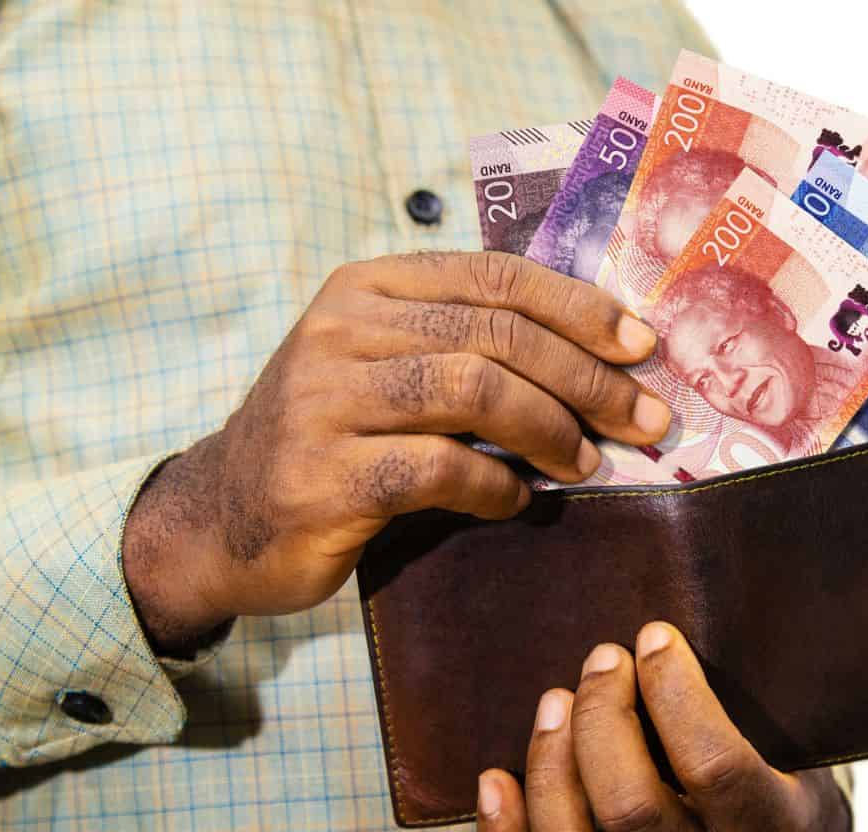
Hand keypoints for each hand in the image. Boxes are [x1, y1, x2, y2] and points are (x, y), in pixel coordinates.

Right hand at [121, 252, 670, 653]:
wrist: (220, 517)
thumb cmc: (332, 439)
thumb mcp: (385, 368)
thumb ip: (464, 346)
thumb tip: (599, 358)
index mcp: (368, 289)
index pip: (495, 277)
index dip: (580, 308)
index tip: (643, 346)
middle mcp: (341, 330)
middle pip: (496, 335)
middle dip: (587, 379)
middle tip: (646, 421)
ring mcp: (323, 401)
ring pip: (472, 390)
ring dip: (550, 430)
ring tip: (587, 463)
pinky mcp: (320, 476)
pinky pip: (436, 469)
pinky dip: (494, 487)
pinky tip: (516, 501)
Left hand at [476, 622, 851, 831]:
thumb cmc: (767, 769)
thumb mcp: (781, 736)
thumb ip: (738, 689)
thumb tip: (658, 605)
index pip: (716, 768)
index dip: (676, 694)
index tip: (653, 635)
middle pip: (632, 810)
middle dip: (603, 720)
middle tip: (601, 658)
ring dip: (551, 768)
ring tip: (553, 701)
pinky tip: (493, 778)